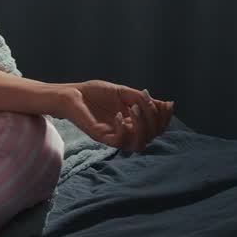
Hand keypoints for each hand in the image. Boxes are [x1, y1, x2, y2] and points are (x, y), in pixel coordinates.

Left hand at [53, 80, 174, 152]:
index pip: (157, 129)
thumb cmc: (94, 93)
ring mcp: (114, 136)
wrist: (70, 94)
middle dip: (154, 119)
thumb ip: (142, 99)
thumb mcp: (123, 92)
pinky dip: (123, 129)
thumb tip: (166, 104)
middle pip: (152, 136)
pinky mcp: (101, 136)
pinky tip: (118, 114)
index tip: (167, 104)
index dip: (165, 119)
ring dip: (142, 126)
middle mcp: (126, 132)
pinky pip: (119, 142)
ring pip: (139, 144)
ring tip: (135, 108)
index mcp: (133, 123)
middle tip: (144, 101)